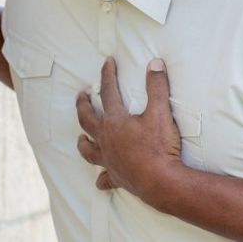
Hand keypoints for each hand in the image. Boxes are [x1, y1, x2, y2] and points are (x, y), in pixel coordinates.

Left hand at [76, 57, 182, 202]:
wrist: (162, 181)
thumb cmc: (159, 147)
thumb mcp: (161, 112)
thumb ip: (157, 87)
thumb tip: (155, 63)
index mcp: (114, 122)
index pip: (108, 92)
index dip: (108, 75)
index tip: (107, 62)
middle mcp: (106, 140)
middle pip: (87, 119)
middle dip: (83, 105)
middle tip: (81, 96)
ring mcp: (109, 160)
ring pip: (89, 150)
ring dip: (84, 142)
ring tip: (80, 138)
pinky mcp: (116, 177)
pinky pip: (105, 178)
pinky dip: (102, 178)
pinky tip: (100, 181)